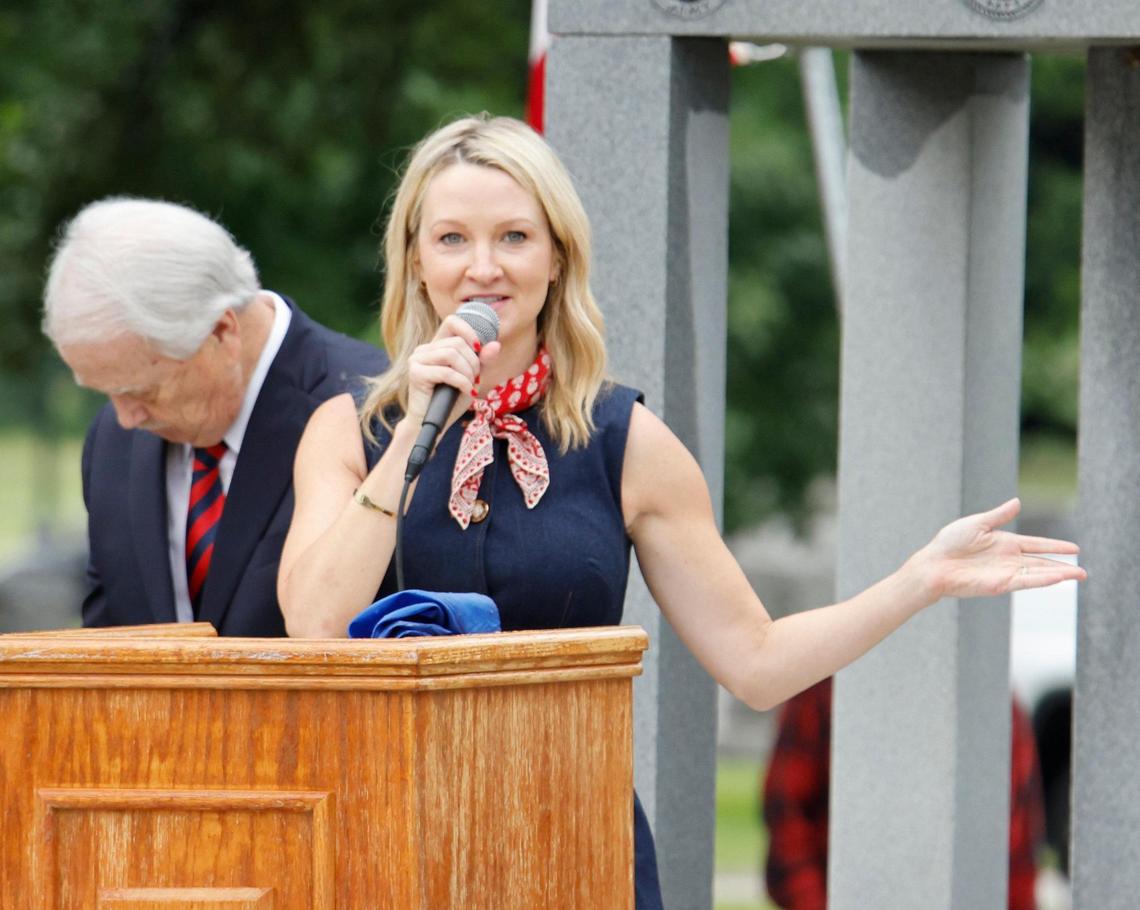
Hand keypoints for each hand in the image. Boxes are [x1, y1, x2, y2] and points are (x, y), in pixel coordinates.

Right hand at [405, 314, 500, 422]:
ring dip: (467, 372)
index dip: (469, 331)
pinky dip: (462, 382)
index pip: (452, 321)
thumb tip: (496, 345)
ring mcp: (417, 360)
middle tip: (474, 379)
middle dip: (473, 362)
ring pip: (452, 354)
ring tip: (469, 386)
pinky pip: (447, 372)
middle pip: (457, 342)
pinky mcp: (415, 373)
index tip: (479, 349)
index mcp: (436, 346)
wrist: (436, 423)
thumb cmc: (452, 400)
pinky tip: (467, 392)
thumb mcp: (472, 377)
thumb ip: (482, 361)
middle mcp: (424, 349)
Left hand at [913, 497, 1085, 601]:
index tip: (1074, 548)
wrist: (934, 563)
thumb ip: (999, 516)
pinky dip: (1043, 580)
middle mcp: (1008, 559)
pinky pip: (1027, 581)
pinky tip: (1059, 578)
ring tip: (1079, 575)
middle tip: (1082, 571)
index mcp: (1004, 543)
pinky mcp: (1000, 584)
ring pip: (1039, 574)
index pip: (1036, 544)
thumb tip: (1017, 502)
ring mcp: (1006, 572)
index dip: (1055, 546)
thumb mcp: (977, 523)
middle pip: (1042, 562)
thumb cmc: (949, 543)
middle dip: (1063, 566)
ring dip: (1059, 575)